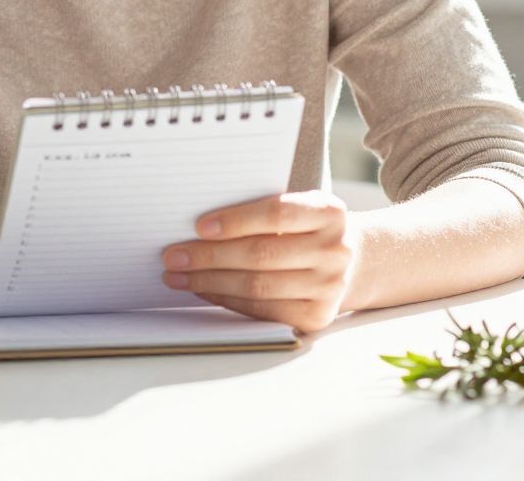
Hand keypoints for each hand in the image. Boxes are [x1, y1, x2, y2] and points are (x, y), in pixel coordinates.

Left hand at [160, 190, 359, 334]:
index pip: (277, 213)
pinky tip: (204, 290)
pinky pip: (262, 310)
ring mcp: (329, 287)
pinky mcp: (316, 316)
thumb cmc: (306, 228)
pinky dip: (227, 300)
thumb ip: (261, 211)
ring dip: (210, 281)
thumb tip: (198, 227)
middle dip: (210, 256)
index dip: (236, 220)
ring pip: (258, 286)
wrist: (350, 262)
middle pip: (262, 254)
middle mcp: (335, 250)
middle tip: (173, 256)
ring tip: (179, 276)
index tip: (199, 227)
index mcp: (329, 211)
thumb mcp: (298, 208)